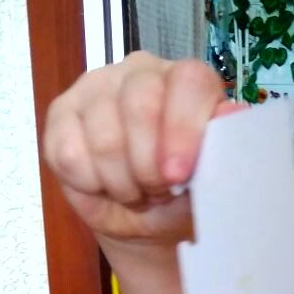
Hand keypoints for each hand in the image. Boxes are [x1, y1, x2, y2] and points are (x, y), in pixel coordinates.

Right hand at [43, 51, 242, 249]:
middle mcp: (140, 72)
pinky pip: (70, 154)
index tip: (179, 175)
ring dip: (123, 182)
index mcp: (187, 81)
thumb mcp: (212, 180)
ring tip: (136, 191)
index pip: (188, 81)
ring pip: (104, 138)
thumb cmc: (183, 195)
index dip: (183, 129)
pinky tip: (104, 185)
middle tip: (159, 190)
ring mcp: (95, 88)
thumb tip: (232, 115)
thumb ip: (223, 147)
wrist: (145, 221)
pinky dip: (91, 183)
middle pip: (140, 105)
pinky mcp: (60, 115)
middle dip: (149, 166)